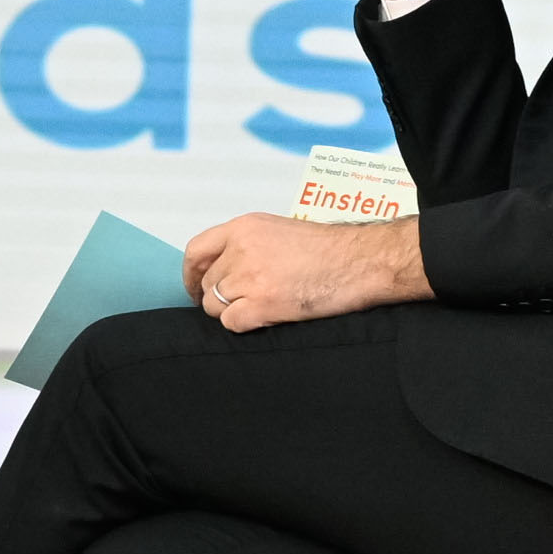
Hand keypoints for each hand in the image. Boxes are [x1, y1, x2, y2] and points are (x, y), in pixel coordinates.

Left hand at [180, 210, 425, 330]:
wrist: (361, 261)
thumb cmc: (331, 248)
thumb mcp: (280, 230)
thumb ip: (248, 244)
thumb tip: (226, 269)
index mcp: (244, 228)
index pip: (196, 251)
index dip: (191, 274)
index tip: (195, 287)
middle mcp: (241, 250)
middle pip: (207, 283)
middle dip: (219, 297)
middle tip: (240, 303)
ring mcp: (250, 278)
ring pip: (215, 305)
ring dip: (231, 312)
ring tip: (257, 309)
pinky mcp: (263, 304)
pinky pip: (231, 323)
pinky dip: (243, 325)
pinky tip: (265, 319)